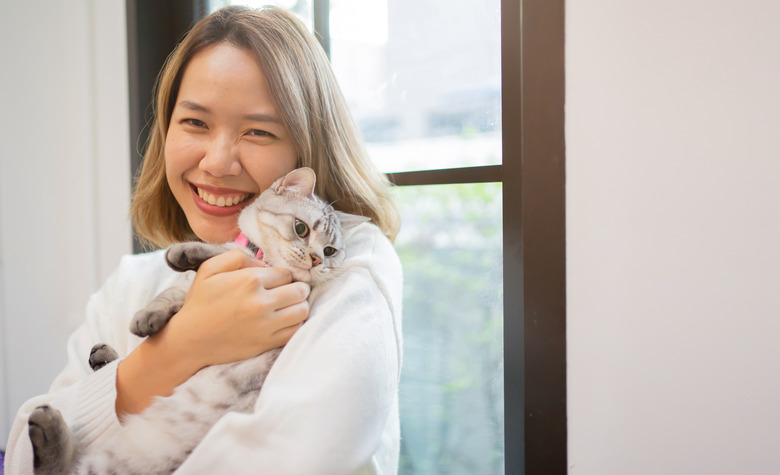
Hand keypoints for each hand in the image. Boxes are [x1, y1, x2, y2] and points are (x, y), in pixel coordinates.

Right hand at [169, 248, 309, 369]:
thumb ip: (237, 256)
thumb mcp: (209, 269)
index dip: (283, 276)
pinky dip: (295, 324)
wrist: (189, 340)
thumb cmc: (199, 302)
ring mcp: (266, 324)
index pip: (286, 273)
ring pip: (302, 310)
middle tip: (289, 291)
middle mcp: (261, 302)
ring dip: (299, 305)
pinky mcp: (266, 342)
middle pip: (299, 290)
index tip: (276, 281)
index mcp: (249, 280)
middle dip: (297, 288)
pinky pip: (295, 330)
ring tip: (289, 305)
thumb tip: (263, 264)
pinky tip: (285, 321)